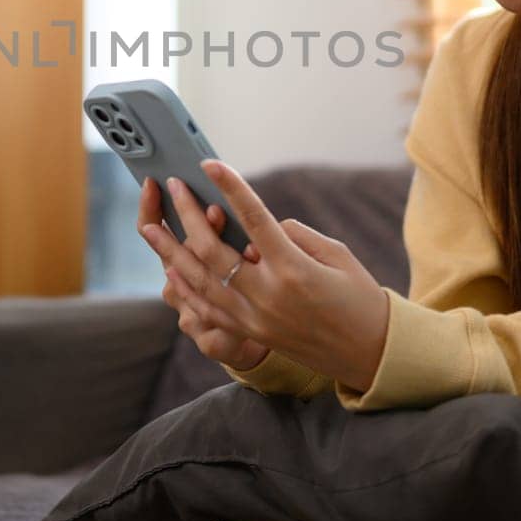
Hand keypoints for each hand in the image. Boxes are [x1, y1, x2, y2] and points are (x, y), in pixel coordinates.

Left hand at [139, 161, 391, 393]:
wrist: (370, 355)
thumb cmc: (360, 298)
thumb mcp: (338, 256)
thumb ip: (296, 235)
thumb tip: (262, 228)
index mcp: (294, 268)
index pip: (254, 218)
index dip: (229, 187)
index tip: (209, 164)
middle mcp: (268, 294)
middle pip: (213, 250)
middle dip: (188, 215)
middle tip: (173, 187)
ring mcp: (254, 318)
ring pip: (199, 281)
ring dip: (171, 251)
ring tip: (150, 228)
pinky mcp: (250, 333)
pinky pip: (207, 308)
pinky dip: (185, 286)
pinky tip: (170, 269)